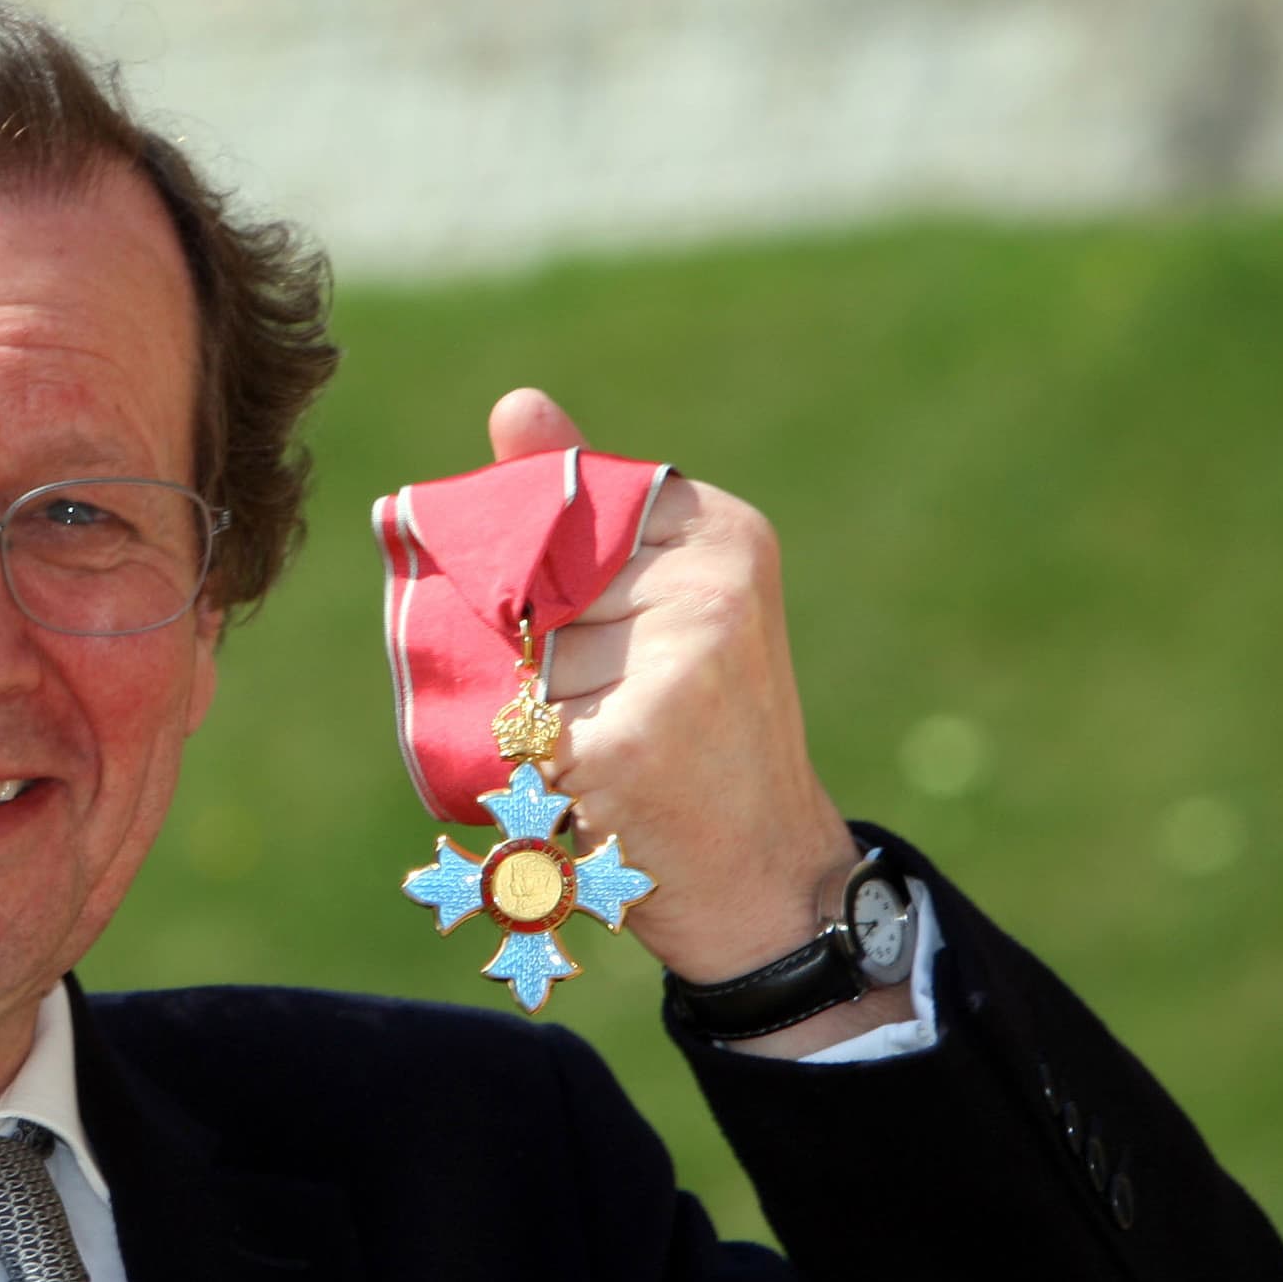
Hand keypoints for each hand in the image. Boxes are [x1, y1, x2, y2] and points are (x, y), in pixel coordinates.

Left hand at [485, 389, 907, 1055]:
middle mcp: (710, 586)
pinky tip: (594, 791)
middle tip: (618, 712)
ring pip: (520, 663)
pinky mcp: (630, 742)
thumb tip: (516, 403)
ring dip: (535, 714)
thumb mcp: (663, 600)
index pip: (561, 512)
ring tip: (613, 751)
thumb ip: (584, 507)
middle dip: (538, 654)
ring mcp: (677, 664)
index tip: (600, 639)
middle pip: (529, 590)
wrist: (766, 878)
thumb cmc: (700, 735)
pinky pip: (518, 731)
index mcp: (721, 532)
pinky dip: (532, 768)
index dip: (549, 585)